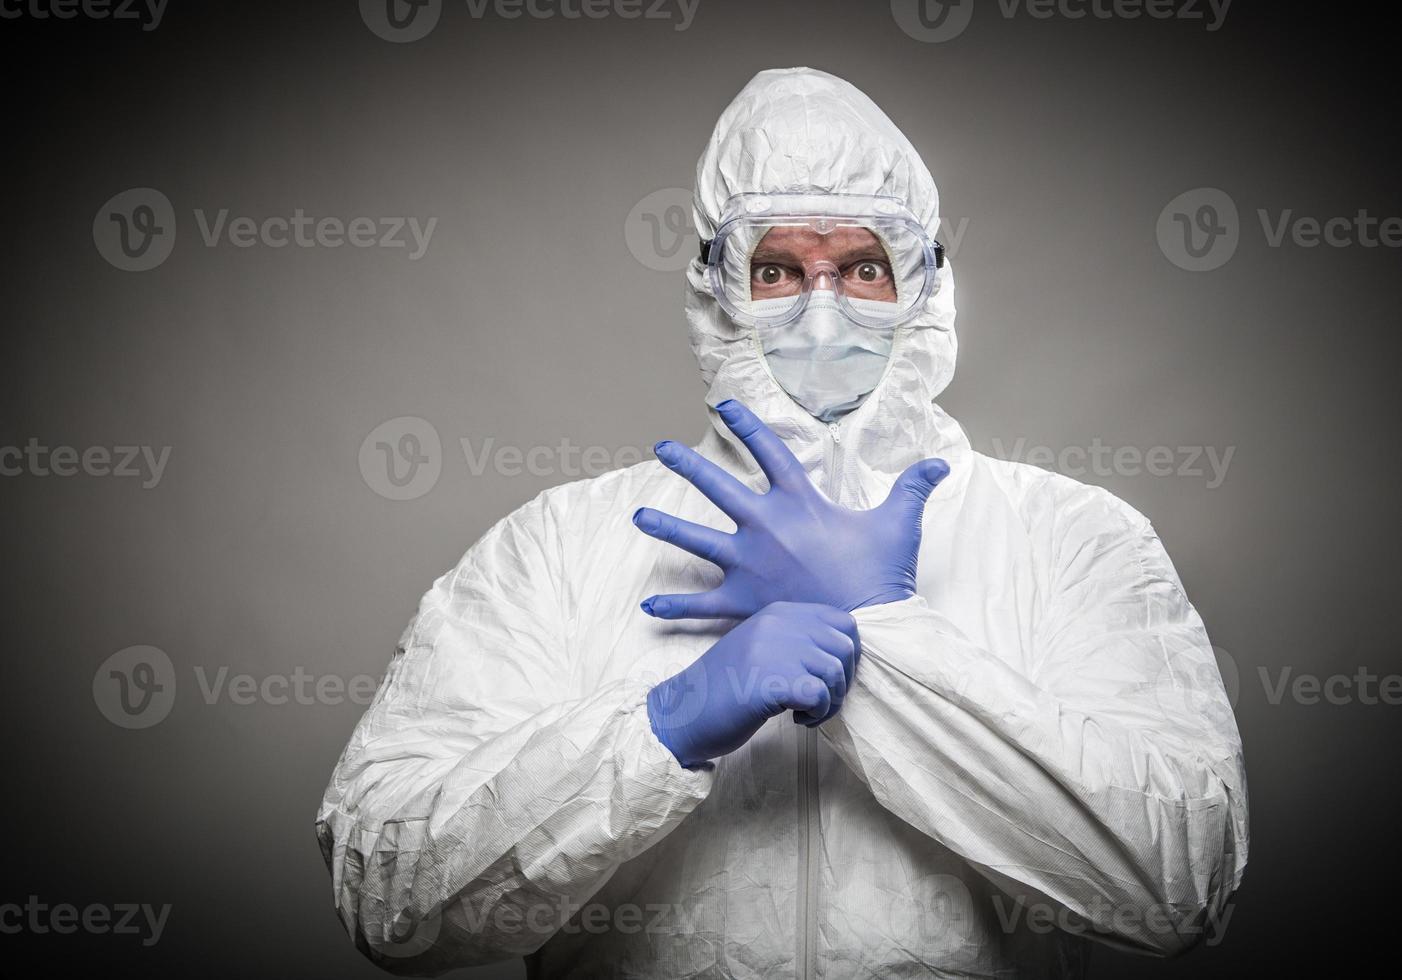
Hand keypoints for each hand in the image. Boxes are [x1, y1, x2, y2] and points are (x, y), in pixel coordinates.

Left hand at [634, 399, 948, 619]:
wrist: (868, 631)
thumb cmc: (880, 576)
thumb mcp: (899, 525)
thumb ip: (913, 488)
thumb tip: (940, 462)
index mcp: (799, 503)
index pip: (768, 451)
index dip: (747, 424)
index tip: (724, 404)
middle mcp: (765, 527)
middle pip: (717, 487)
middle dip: (686, 465)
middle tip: (662, 449)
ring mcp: (748, 565)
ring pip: (696, 540)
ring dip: (665, 528)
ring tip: (638, 518)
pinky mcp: (743, 603)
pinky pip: (701, 606)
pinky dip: (674, 607)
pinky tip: (649, 607)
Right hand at [647, 602, 860, 767]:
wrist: (683, 712)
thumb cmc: (725, 688)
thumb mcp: (761, 648)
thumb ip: (796, 641)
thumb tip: (845, 656)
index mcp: (778, 613)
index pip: (842, 621)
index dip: (848, 654)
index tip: (830, 678)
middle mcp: (778, 624)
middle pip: (845, 646)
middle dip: (842, 680)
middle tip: (820, 700)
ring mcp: (773, 650)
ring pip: (836, 672)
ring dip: (830, 702)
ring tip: (806, 713)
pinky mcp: (771, 681)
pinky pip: (820, 696)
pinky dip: (817, 714)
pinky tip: (796, 720)